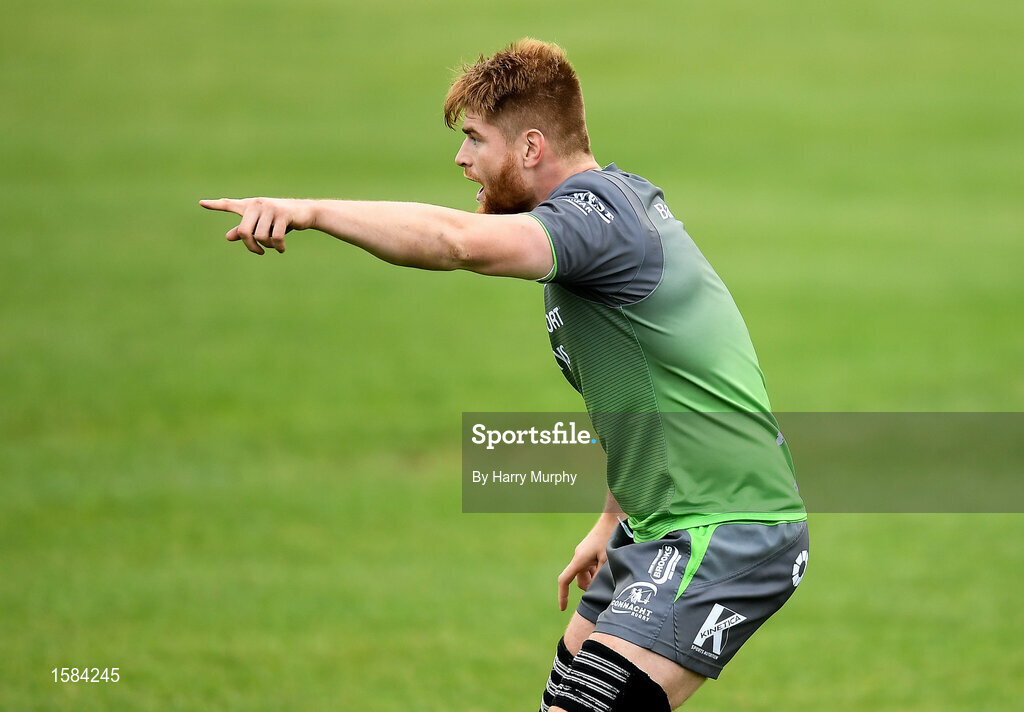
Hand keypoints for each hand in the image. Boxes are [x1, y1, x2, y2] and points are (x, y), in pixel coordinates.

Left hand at [199, 197, 314, 254]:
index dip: (216, 205)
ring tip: (275, 246)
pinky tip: (281, 249)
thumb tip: (228, 237)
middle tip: (258, 252)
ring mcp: (270, 208)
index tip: (201, 203)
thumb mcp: (262, 225)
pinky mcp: (282, 214)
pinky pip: (275, 237)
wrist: (305, 212)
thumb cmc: (281, 219)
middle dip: (251, 246)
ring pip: (260, 236)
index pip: (230, 204)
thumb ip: (246, 230)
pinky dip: (278, 247)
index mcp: (250, 206)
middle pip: (244, 232)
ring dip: (267, 246)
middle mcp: (258, 204)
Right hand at [557, 517, 617, 610]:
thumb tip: (596, 591)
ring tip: (610, 574)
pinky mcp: (589, 550)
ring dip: (595, 578)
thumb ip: (600, 576)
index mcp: (579, 559)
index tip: (563, 608)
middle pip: (579, 580)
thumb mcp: (607, 560)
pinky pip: (590, 566)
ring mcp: (584, 553)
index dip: (562, 595)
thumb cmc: (610, 538)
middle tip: (606, 586)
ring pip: (585, 574)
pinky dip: (597, 571)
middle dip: (589, 587)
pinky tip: (609, 567)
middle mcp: (579, 557)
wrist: (612, 518)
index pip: (564, 580)